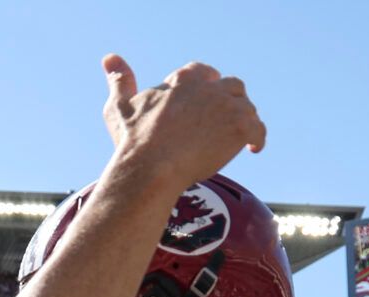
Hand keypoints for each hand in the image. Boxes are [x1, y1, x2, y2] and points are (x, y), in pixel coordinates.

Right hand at [101, 54, 265, 185]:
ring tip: (238, 138)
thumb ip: (120, 81)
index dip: (208, 87)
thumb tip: (110, 58)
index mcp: (184, 78)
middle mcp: (209, 87)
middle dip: (231, 101)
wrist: (151, 167)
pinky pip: (258, 129)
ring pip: (246, 108)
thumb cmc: (133, 142)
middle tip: (227, 121)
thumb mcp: (120, 107)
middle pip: (232, 86)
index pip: (205, 73)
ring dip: (244, 121)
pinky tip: (253, 149)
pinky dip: (258, 138)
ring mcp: (226, 106)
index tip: (206, 103)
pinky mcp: (239, 127)